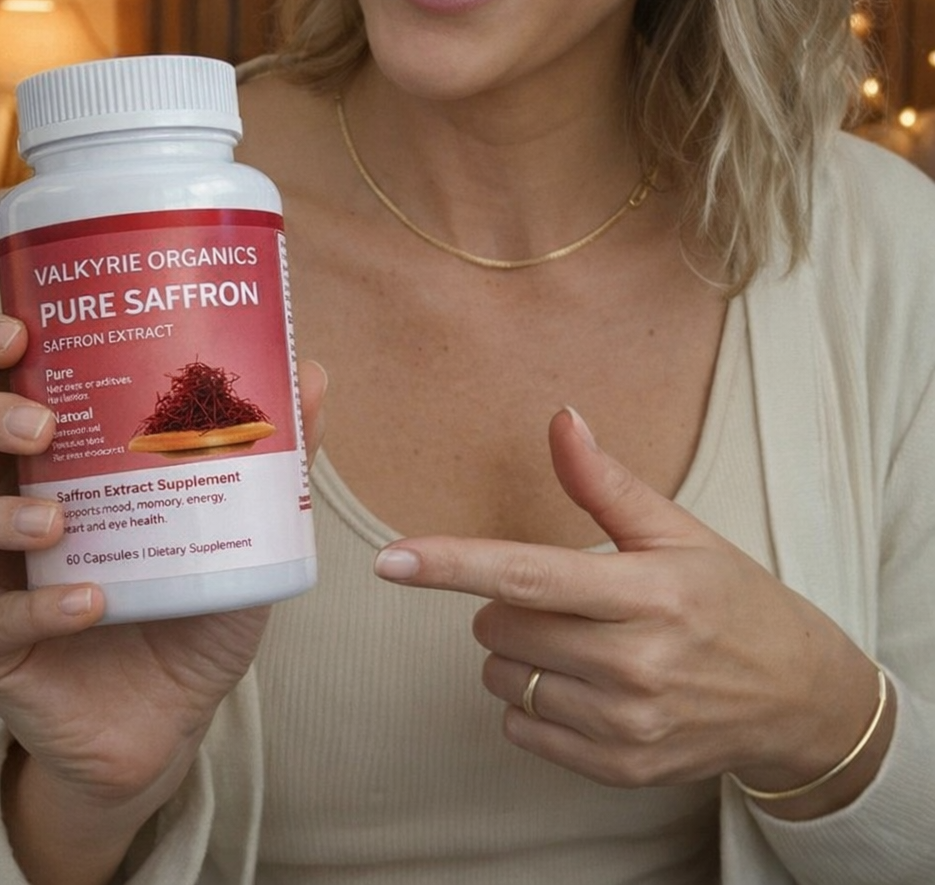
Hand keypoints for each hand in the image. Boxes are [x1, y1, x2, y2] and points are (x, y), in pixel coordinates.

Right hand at [0, 312, 326, 880]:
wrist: (174, 715)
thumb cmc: (193, 593)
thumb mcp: (241, 519)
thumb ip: (272, 450)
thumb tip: (313, 373)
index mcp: (56, 445)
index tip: (16, 328)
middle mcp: (7, 495)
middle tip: (40, 421)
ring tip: (56, 519)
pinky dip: (38, 607)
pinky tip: (90, 600)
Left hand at [374, 406, 886, 813]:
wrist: (795, 696)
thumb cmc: (729, 598)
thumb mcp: (677, 531)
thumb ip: (605, 482)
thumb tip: (560, 417)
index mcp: (649, 593)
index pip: (528, 575)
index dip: (452, 565)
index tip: (391, 558)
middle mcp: (637, 665)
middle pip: (505, 628)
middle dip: (505, 603)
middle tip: (557, 594)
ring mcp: (628, 726)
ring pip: (506, 681)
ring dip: (515, 654)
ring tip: (573, 638)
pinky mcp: (622, 769)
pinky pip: (525, 731)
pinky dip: (531, 702)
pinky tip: (578, 683)